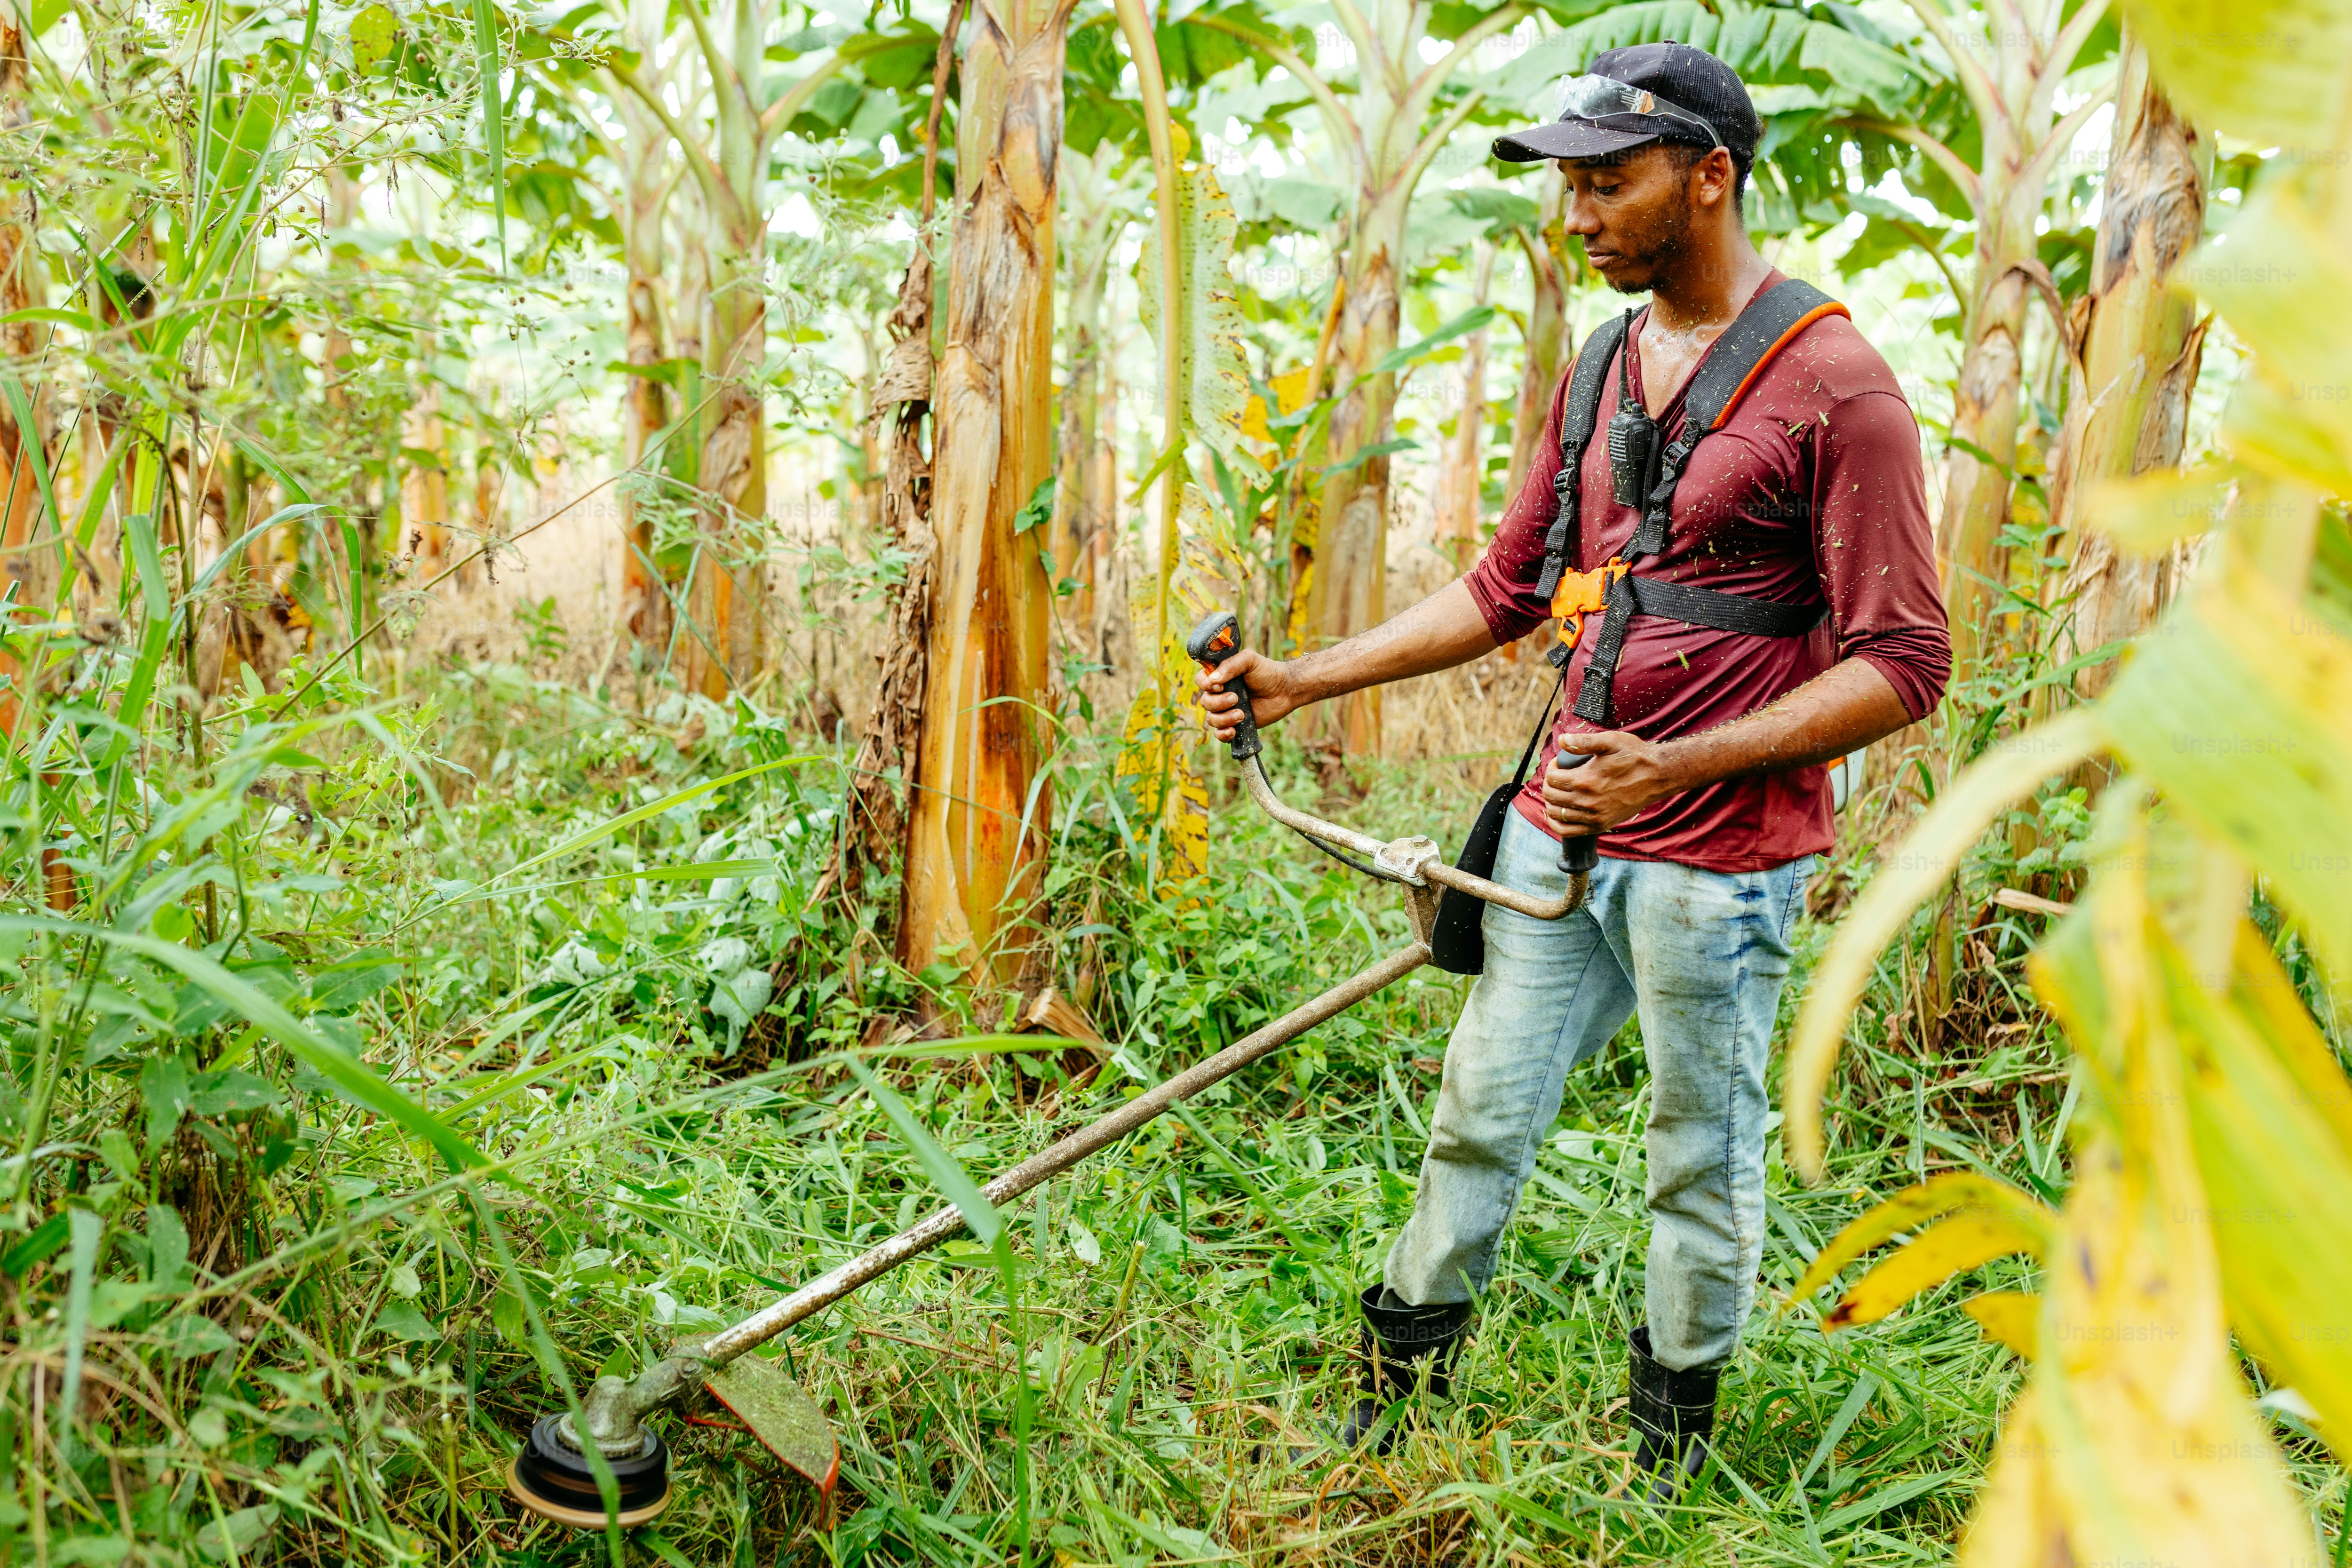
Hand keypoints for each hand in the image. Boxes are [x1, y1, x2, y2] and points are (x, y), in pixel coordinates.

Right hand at [1195, 648, 1304, 741]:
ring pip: (1211, 719)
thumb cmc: (1267, 672)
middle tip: (1236, 698)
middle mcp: (1220, 693)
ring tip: (1241, 714)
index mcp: (1220, 676)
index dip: (1205, 684)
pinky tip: (1233, 730)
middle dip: (1219, 703)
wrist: (1285, 690)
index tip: (1219, 685)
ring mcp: (1226, 710)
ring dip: (1224, 719)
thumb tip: (1213, 679)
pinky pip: (1219, 734)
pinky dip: (1223, 734)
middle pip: (1205, 702)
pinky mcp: (1235, 724)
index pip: (1201, 680)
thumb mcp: (1250, 660)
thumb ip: (1231, 665)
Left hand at [1542, 730, 1679, 834]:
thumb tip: (1562, 740)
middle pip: (1551, 796)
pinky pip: (1568, 831)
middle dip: (1549, 783)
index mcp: (1585, 780)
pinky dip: (1558, 823)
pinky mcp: (1600, 825)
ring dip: (1551, 802)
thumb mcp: (1610, 741)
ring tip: (1558, 791)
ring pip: (1556, 814)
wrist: (1657, 776)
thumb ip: (1584, 741)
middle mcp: (1587, 801)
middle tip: (1557, 776)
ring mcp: (1594, 816)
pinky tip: (1558, 813)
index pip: (1552, 778)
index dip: (1551, 768)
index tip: (1559, 763)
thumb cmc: (1635, 756)